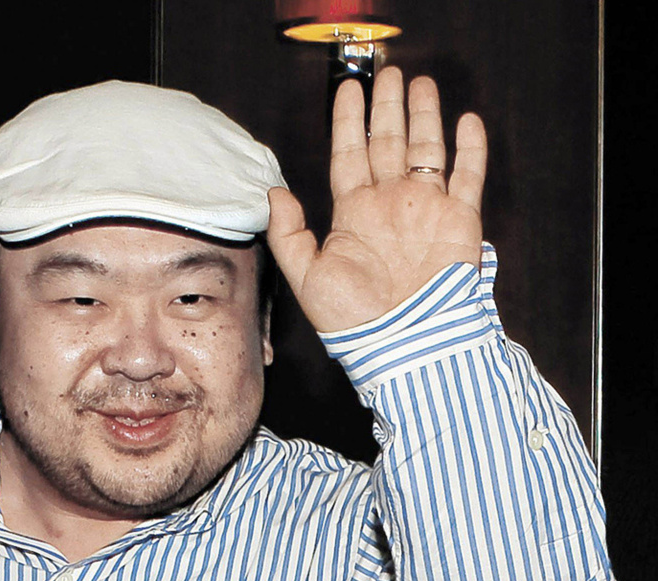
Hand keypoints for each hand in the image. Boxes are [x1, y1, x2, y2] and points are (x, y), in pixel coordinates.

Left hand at [267, 66, 486, 332]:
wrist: (401, 343)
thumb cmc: (352, 319)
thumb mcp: (305, 275)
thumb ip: (288, 233)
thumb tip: (273, 193)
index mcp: (354, 214)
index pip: (349, 154)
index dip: (348, 121)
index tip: (347, 90)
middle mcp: (389, 204)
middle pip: (388, 142)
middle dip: (388, 107)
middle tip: (389, 74)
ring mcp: (425, 209)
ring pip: (426, 149)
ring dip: (424, 116)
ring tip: (422, 84)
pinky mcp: (459, 220)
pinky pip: (467, 176)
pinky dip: (469, 149)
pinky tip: (466, 121)